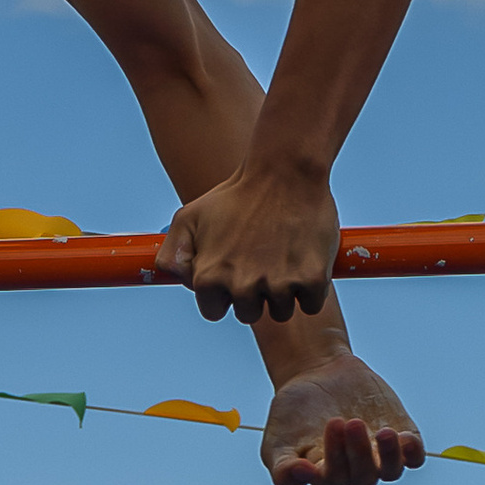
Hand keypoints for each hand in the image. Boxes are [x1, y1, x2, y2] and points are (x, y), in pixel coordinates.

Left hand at [156, 158, 338, 322]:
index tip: (234, 273)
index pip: (213, 311)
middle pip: (249, 314)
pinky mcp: (311, 280)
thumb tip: (175, 281)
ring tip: (283, 253)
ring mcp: (278, 285)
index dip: (223, 293)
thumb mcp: (190, 217)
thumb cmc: (236, 194)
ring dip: (284, 291)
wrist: (284, 171)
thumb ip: (172, 254)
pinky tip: (304, 256)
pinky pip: (313, 303)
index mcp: (210, 277)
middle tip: (261, 258)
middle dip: (254, 292)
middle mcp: (242, 287)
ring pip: (281, 311)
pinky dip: (312, 286)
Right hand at [259, 351, 423, 484]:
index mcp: (327, 479)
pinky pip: (413, 455)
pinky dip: (411, 451)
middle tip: (347, 421)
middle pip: (363, 478)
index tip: (327, 434)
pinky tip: (403, 436)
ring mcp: (380, 456)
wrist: (316, 373)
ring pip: (390, 470)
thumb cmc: (294, 412)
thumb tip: (305, 475)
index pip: (334, 483)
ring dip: (390, 456)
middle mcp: (357, 472)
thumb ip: (284, 468)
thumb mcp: (278, 441)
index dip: (333, 465)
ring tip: (384, 432)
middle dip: (357, 452)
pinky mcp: (400, 437)